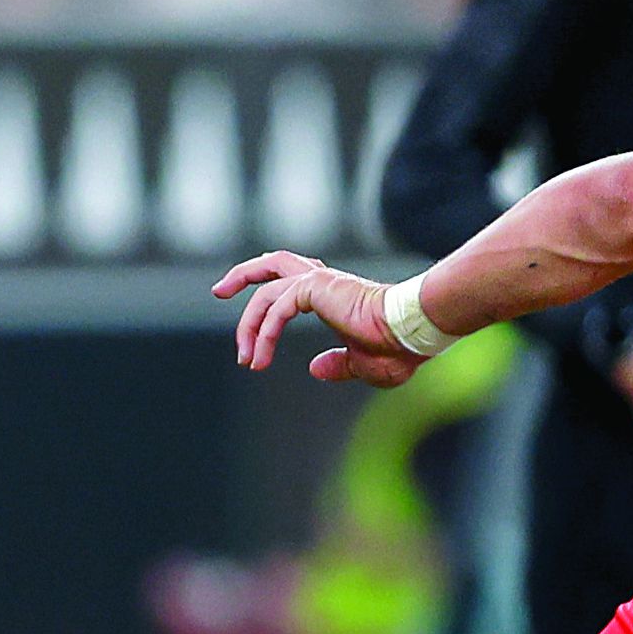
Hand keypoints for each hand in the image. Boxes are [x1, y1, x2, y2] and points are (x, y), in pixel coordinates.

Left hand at [213, 252, 424, 384]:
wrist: (413, 331)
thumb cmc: (399, 347)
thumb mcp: (363, 365)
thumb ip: (338, 365)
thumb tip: (315, 368)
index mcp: (332, 294)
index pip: (291, 287)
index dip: (267, 309)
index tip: (254, 346)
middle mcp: (322, 282)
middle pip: (273, 265)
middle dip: (243, 275)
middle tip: (219, 291)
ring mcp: (319, 282)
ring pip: (266, 290)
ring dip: (248, 323)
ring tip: (244, 358)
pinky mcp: (316, 288)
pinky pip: (277, 308)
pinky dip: (264, 332)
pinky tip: (261, 357)